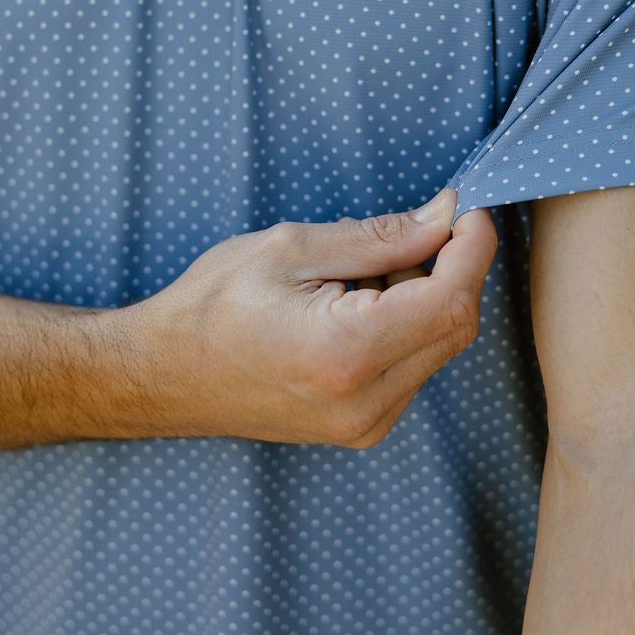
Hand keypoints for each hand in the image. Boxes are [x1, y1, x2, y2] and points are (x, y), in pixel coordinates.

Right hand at [127, 189, 497, 446]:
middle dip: (450, 268)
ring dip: (425, 296)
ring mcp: (368, 424)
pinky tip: (356, 305)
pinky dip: (406, 324)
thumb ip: (381, 236)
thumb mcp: (292, 247)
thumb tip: (447, 217)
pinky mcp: (365, 427)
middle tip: (412, 228)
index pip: (451, 298)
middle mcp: (367, 402)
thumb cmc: (211, 304)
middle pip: (456, 325)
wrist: (162, 374)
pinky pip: (415, 365)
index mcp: (346, 353)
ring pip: (440, 345)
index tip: (469, 207)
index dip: (472, 247)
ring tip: (359, 273)